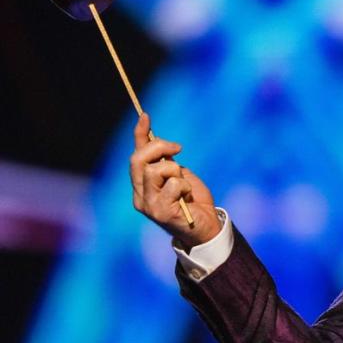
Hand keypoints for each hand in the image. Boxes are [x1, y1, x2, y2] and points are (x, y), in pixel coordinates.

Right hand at [129, 113, 220, 246]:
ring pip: (154, 170)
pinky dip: (184, 185)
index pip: (135, 155)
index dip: (140, 134)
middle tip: (178, 148)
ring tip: (184, 184)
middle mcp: (139, 195)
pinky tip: (187, 197)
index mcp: (141, 185)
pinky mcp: (160, 212)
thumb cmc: (193, 200)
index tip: (145, 116)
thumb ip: (167, 161)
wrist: (206, 226)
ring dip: (175, 170)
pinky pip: (172, 184)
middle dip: (160, 147)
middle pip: (138, 160)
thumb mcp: (180, 174)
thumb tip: (161, 142)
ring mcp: (148, 205)